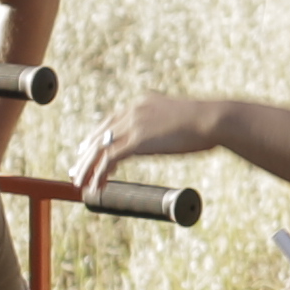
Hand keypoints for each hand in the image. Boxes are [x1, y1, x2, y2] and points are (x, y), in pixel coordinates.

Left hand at [71, 91, 223, 203]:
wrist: (214, 119)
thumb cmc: (207, 124)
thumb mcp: (181, 121)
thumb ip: (167, 127)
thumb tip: (169, 137)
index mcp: (143, 103)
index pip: (111, 121)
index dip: (97, 137)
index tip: (88, 150)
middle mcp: (133, 111)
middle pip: (100, 134)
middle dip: (85, 153)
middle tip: (75, 169)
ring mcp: (133, 124)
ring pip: (100, 148)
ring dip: (87, 167)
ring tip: (79, 182)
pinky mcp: (137, 140)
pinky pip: (109, 159)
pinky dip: (99, 174)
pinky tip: (96, 186)